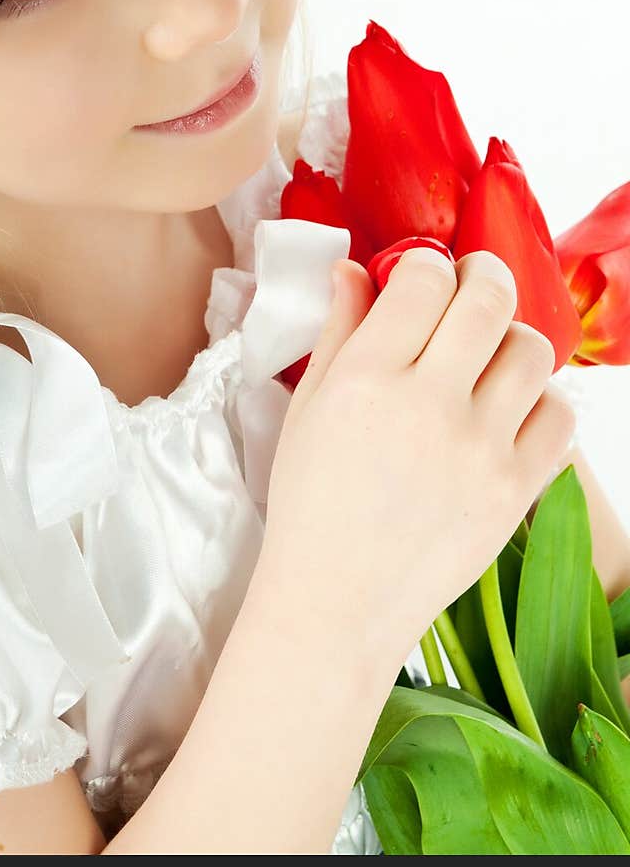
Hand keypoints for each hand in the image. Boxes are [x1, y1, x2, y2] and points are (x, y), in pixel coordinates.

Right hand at [260, 247, 576, 657]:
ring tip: (488, 358)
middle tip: (473, 284)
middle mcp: (429, 405)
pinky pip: (559, 415)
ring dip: (510, 340)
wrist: (338, 601)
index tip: (421, 277)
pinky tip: (507, 412)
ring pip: (532, 350)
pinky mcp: (516, 490)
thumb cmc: (312, 503)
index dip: (426, 265)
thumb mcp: (307, 408)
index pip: (425, 280)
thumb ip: (338, 331)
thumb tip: (355, 268)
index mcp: (367, 379)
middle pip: (489, 299)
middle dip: (484, 275)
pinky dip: (539, 402)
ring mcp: (480, 449)